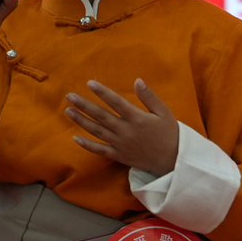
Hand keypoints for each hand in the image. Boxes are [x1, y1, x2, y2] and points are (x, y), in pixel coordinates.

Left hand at [64, 79, 180, 173]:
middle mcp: (126, 131)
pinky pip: (100, 150)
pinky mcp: (119, 156)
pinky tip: (75, 138)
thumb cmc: (169, 133)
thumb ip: (150, 97)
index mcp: (137, 118)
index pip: (116, 102)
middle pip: (101, 116)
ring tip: (68, 111)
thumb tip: (137, 80)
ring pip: (97, 131)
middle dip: (84, 105)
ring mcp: (121, 144)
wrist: (173, 160)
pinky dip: (87, 145)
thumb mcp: (164, 112)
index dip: (102, 92)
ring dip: (81, 121)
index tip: (89, 83)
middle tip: (69, 96)